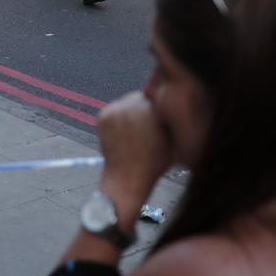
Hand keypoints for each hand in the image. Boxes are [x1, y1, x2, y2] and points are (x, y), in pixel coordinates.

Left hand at [96, 91, 172, 215]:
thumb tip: (168, 104)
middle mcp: (132, 105)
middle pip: (141, 97)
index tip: (159, 120)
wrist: (127, 178)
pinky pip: (115, 109)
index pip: (157, 97)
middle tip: (147, 126)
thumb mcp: (173, 138)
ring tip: (135, 131)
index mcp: (151, 109)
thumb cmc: (154, 162)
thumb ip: (170, 117)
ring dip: (131, 112)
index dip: (159, 109)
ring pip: (127, 102)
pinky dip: (119, 117)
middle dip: (144, 108)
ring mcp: (115, 109)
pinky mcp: (103, 115)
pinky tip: (124, 133)